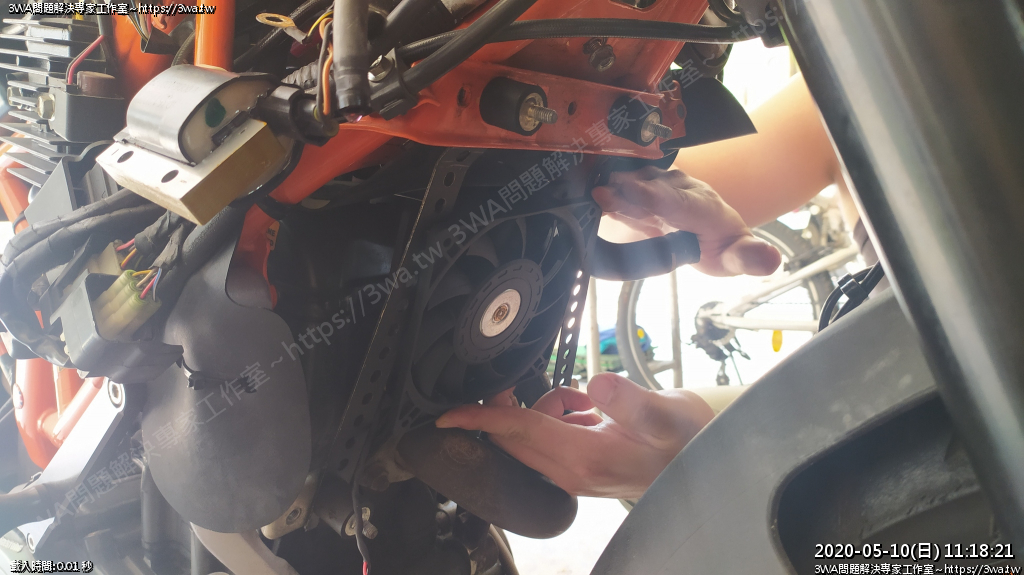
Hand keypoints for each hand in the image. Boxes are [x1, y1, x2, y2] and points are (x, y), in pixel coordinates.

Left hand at [435, 373, 714, 498]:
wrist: (700, 458)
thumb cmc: (683, 438)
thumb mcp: (663, 415)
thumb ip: (629, 400)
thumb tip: (597, 384)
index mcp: (584, 458)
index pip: (518, 433)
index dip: (481, 420)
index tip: (446, 416)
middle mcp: (571, 470)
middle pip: (514, 434)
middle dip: (508, 404)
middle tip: (517, 378)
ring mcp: (573, 469)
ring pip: (532, 430)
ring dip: (547, 406)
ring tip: (589, 403)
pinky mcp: (579, 462)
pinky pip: (550, 432)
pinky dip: (560, 413)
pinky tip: (591, 410)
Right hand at [592, 166, 781, 276]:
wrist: (706, 227)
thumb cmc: (721, 245)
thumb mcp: (738, 255)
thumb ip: (750, 257)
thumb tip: (771, 261)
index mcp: (702, 203)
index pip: (679, 200)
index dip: (657, 198)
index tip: (637, 195)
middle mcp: (675, 188)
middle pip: (647, 190)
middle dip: (625, 192)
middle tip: (599, 194)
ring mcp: (651, 187)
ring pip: (627, 188)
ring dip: (605, 191)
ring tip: (583, 194)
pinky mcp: (632, 192)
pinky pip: (612, 193)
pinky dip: (595, 196)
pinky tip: (574, 198)